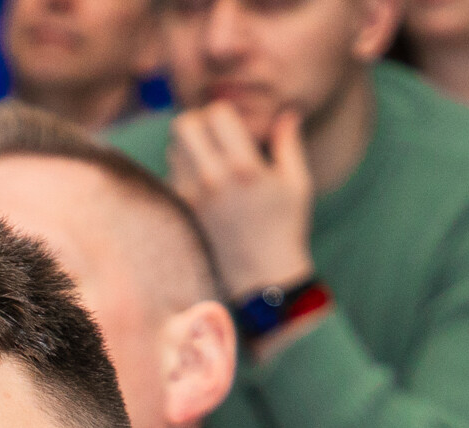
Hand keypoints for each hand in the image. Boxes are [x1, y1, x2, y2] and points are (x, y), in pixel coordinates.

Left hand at [168, 102, 316, 307]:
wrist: (262, 275)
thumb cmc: (285, 227)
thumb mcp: (297, 183)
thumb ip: (289, 142)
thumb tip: (287, 113)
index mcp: (245, 166)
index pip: (216, 113)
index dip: (225, 112)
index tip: (236, 125)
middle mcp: (214, 178)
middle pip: (183, 124)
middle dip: (198, 121)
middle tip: (213, 132)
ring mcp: (194, 194)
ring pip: (173, 146)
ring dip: (188, 143)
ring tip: (209, 155)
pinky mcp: (185, 208)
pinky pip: (171, 171)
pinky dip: (182, 166)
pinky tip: (203, 177)